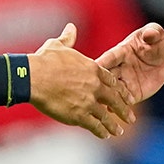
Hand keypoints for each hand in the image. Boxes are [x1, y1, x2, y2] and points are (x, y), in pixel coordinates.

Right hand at [28, 24, 135, 138]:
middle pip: (115, 99)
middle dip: (124, 109)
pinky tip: (105, 135)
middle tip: (131, 117)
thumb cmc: (43, 61)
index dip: (120, 89)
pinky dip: (101, 131)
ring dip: (114, 124)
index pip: (112, 81)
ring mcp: (88, 101)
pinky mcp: (79, 115)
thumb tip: (71, 27)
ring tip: (119, 130)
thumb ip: (68, 38)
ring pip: (107, 115)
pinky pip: (95, 125)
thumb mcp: (58, 46)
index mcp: (93, 69)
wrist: (33, 78)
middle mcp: (95, 86)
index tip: (126, 96)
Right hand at [96, 23, 163, 103]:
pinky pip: (123, 103)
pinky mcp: (133, 94)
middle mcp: (118, 68)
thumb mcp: (155, 34)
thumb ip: (152, 33)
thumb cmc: (156, 41)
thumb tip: (150, 33)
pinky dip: (118, 110)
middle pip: (106, 79)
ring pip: (113, 93)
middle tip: (92, 95)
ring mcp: (124, 82)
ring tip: (103, 109)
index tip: (90, 71)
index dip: (100, 65)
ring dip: (108, 101)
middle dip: (99, 87)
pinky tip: (113, 117)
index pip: (108, 59)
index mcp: (120, 52)